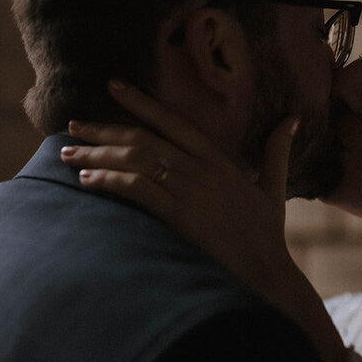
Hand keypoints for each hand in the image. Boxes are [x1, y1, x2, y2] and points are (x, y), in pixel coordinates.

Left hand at [62, 81, 347, 361]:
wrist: (268, 274)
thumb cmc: (269, 236)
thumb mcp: (274, 189)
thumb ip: (277, 152)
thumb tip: (292, 119)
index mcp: (221, 161)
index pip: (174, 122)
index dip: (141, 102)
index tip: (112, 87)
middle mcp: (204, 170)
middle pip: (145, 138)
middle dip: (104, 130)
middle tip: (73, 126)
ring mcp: (192, 193)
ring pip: (137, 161)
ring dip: (98, 155)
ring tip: (69, 155)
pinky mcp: (182, 218)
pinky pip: (139, 190)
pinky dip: (111, 181)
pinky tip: (89, 180)